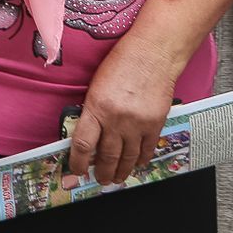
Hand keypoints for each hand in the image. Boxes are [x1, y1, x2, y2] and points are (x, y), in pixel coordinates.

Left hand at [67, 29, 179, 185]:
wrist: (154, 52)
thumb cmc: (123, 62)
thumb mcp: (97, 86)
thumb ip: (93, 111)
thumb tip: (91, 137)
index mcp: (96, 107)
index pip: (83, 144)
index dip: (78, 163)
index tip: (77, 170)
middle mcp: (116, 119)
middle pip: (106, 156)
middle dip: (102, 172)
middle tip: (100, 179)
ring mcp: (137, 124)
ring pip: (127, 158)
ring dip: (121, 171)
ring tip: (116, 178)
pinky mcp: (155, 124)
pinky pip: (147, 150)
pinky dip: (141, 160)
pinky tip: (137, 164)